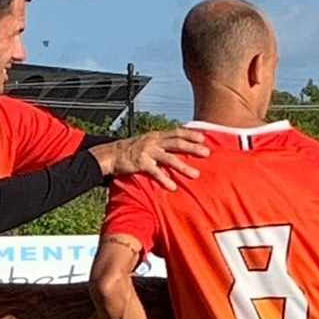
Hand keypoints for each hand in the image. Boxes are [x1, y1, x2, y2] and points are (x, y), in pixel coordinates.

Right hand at [90, 128, 210, 190]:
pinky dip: (165, 179)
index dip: (190, 134)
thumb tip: (177, 145)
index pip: (176, 132)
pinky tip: (173, 186)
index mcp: (156, 136)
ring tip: (195, 174)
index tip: (203, 137)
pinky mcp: (140, 163)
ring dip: (183, 166)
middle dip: (192, 147)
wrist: (111, 154)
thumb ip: (161, 142)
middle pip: (176, 143)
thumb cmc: (131, 150)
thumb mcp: (147, 141)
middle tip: (206, 153)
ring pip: (169, 158)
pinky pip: (155, 172)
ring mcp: (147, 152)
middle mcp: (153, 142)